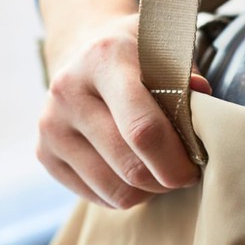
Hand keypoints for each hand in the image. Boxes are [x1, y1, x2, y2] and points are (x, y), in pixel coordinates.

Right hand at [36, 0, 210, 208]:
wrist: (85, 50)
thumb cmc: (140, 54)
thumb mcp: (167, 49)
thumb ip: (186, 76)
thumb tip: (201, 96)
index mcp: (106, 59)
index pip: (143, 128)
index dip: (175, 158)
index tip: (197, 166)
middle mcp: (69, 91)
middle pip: (129, 164)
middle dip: (167, 179)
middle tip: (186, 174)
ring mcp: (51, 124)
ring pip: (114, 188)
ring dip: (148, 191)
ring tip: (164, 173)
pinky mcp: (43, 152)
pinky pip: (95, 196)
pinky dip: (125, 193)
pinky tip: (137, 173)